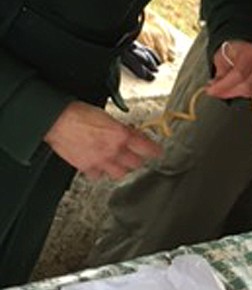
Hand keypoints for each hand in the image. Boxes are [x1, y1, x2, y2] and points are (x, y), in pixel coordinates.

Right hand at [44, 102, 161, 180]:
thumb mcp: (108, 117)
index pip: (147, 148)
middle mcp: (112, 151)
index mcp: (120, 135)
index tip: (157, 152)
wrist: (57, 120)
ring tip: (119, 162)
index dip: (154, 151)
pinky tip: (99, 165)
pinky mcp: (87, 167)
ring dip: (122, 168)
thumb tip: (132, 133)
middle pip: (136, 164)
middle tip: (135, 154)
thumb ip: (122, 129)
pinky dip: (100, 172)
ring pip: (120, 174)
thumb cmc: (78, 114)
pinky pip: (98, 176)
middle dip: (137, 159)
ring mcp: (100, 161)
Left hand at [205, 40, 251, 99]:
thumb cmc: (236, 48)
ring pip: (250, 92)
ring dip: (233, 93)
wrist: (250, 45)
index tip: (211, 90)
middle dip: (227, 92)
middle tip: (216, 91)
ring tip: (224, 88)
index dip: (223, 86)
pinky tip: (235, 87)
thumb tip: (215, 86)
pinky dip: (242, 92)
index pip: (238, 75)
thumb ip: (220, 71)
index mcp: (251, 53)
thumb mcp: (223, 55)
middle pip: (246, 86)